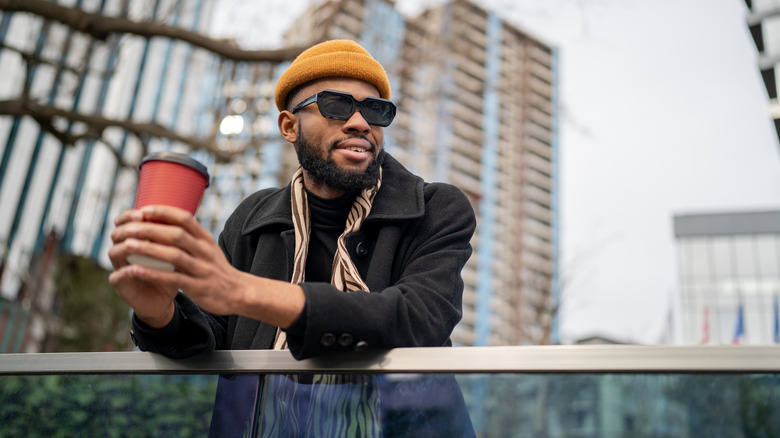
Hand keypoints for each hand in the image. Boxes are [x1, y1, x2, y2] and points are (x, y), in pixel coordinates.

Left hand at [108, 206, 248, 319]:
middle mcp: (205, 251)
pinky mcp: (198, 287)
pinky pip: (173, 279)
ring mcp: (202, 269)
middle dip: (150, 229)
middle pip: (176, 235)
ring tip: (127, 245)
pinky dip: (153, 274)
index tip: (142, 210)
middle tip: (128, 228)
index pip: (185, 218)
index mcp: (206, 239)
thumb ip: (190, 237)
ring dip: (149, 249)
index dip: (163, 212)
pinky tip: (136, 270)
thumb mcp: (209, 248)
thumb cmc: (218, 269)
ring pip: (174, 255)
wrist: (239, 293)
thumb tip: (164, 223)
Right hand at [108, 209, 178, 326]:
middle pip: (117, 233)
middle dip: (127, 226)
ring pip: (114, 252)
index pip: (126, 221)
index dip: (131, 215)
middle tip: (139, 222)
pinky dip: (125, 271)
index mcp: (136, 240)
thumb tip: (190, 215)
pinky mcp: (121, 285)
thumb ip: (177, 237)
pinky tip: (134, 268)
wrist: (165, 299)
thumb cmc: (171, 272)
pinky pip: (117, 276)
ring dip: (125, 246)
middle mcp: (124, 251)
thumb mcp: (176, 252)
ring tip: (134, 243)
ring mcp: (120, 268)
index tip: (144, 211)